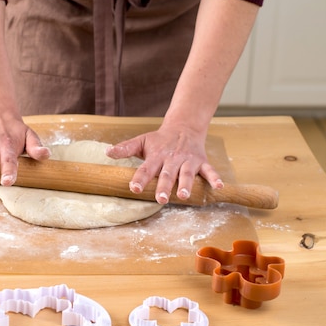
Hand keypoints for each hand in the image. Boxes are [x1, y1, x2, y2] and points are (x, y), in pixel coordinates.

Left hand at [105, 124, 222, 203]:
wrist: (184, 126)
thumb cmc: (160, 139)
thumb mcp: (142, 141)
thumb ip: (125, 148)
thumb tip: (107, 152)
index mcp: (156, 156)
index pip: (146, 168)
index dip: (140, 178)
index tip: (134, 188)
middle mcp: (172, 159)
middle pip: (167, 174)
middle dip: (164, 186)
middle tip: (160, 199)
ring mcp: (188, 160)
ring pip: (187, 173)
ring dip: (186, 184)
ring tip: (183, 196)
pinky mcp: (201, 162)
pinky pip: (209, 170)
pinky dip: (214, 178)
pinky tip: (218, 186)